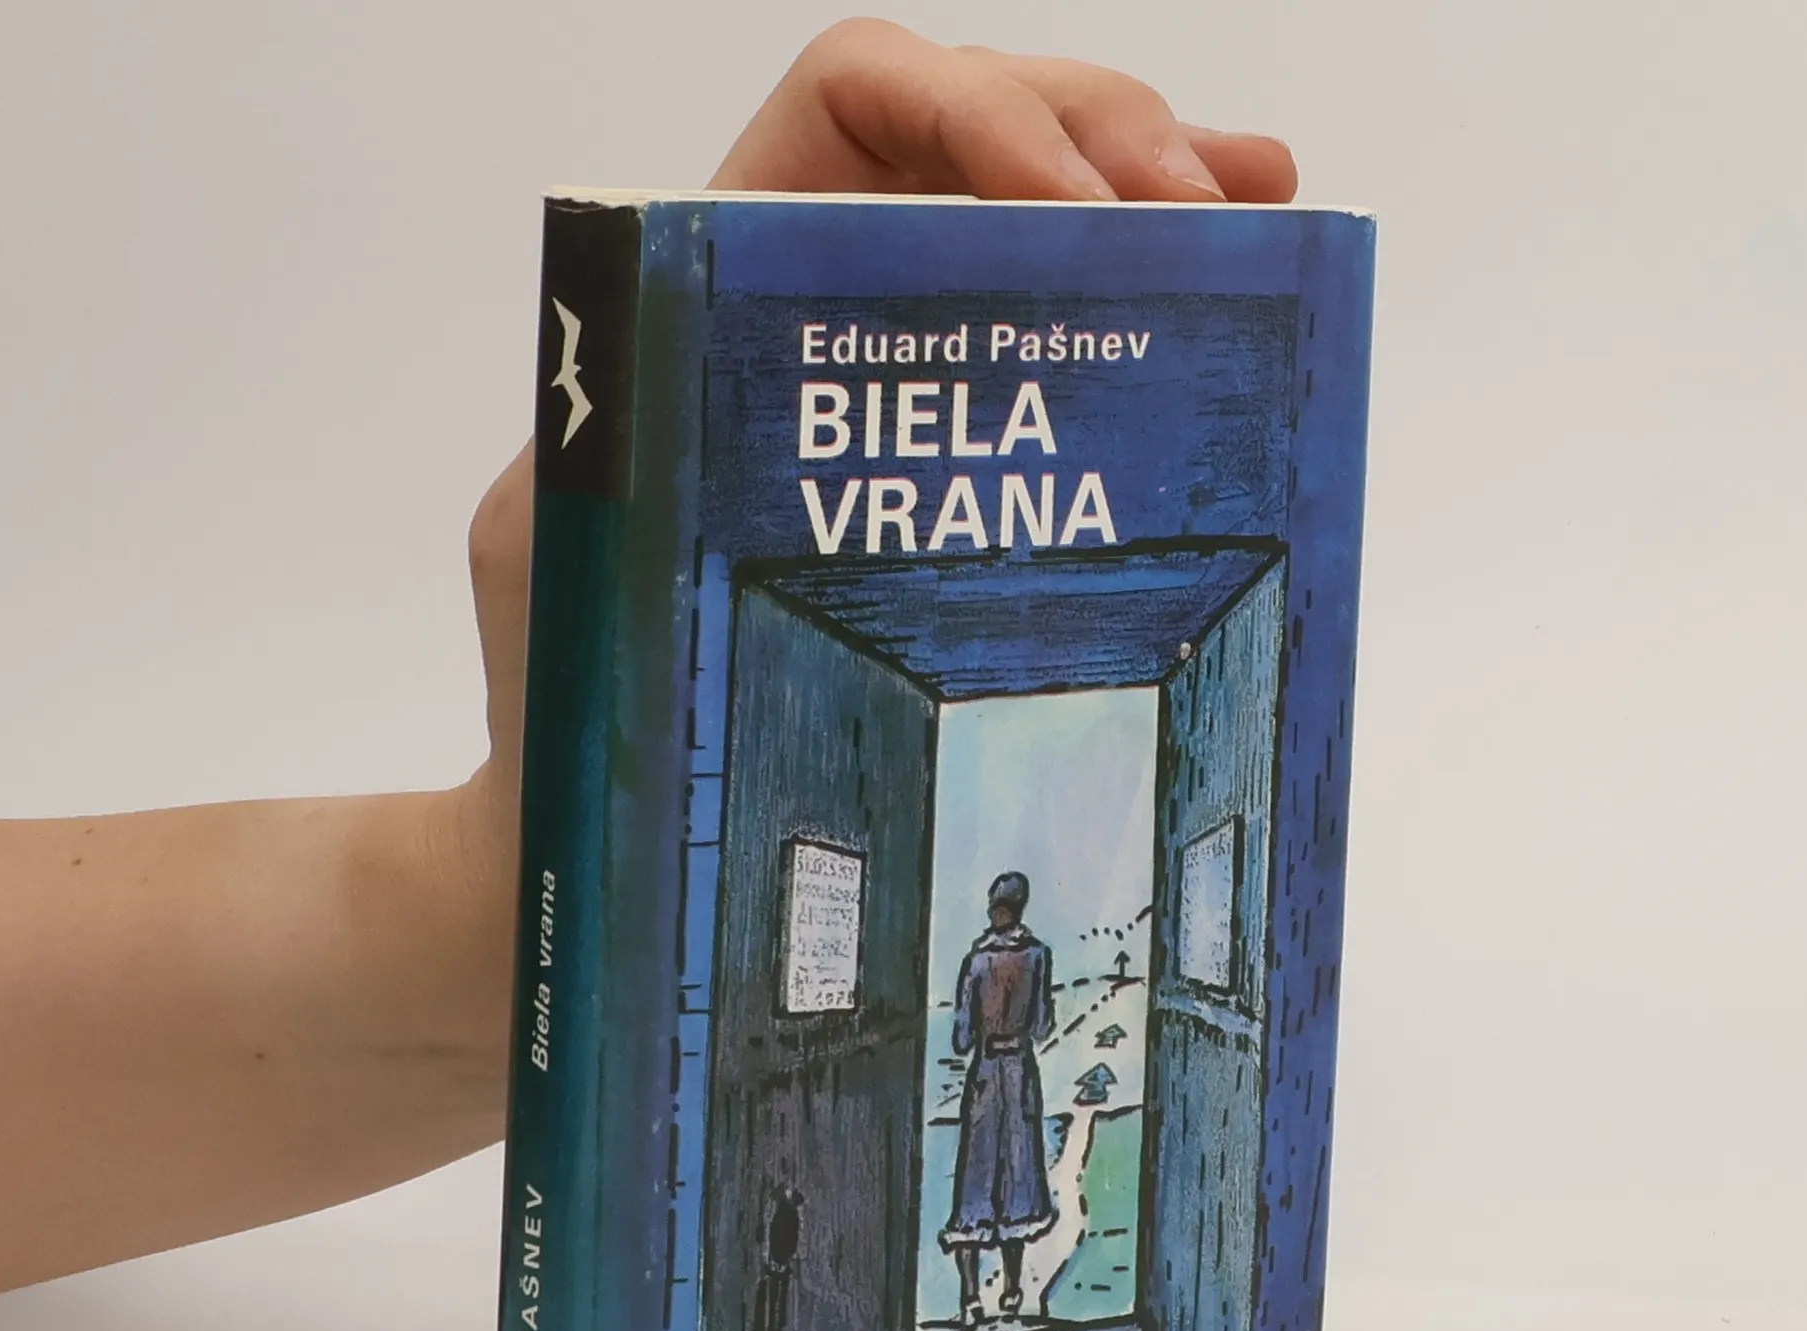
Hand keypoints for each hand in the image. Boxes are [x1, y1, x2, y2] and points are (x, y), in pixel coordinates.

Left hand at [457, 22, 1297, 876]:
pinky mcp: (967, 413)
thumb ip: (596, 446)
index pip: (858, 97)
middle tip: (1198, 226)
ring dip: (1160, 176)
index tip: (1065, 208)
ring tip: (1255, 208)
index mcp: (724, 263)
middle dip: (1106, 141)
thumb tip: (653, 398)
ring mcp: (907, 336)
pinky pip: (1070, 298)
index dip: (972, 111)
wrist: (604, 756)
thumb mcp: (550, 534)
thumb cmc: (569, 653)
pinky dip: (1161, 255)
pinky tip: (1251, 229)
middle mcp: (825, 273)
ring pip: (1047, 188)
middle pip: (985, 119)